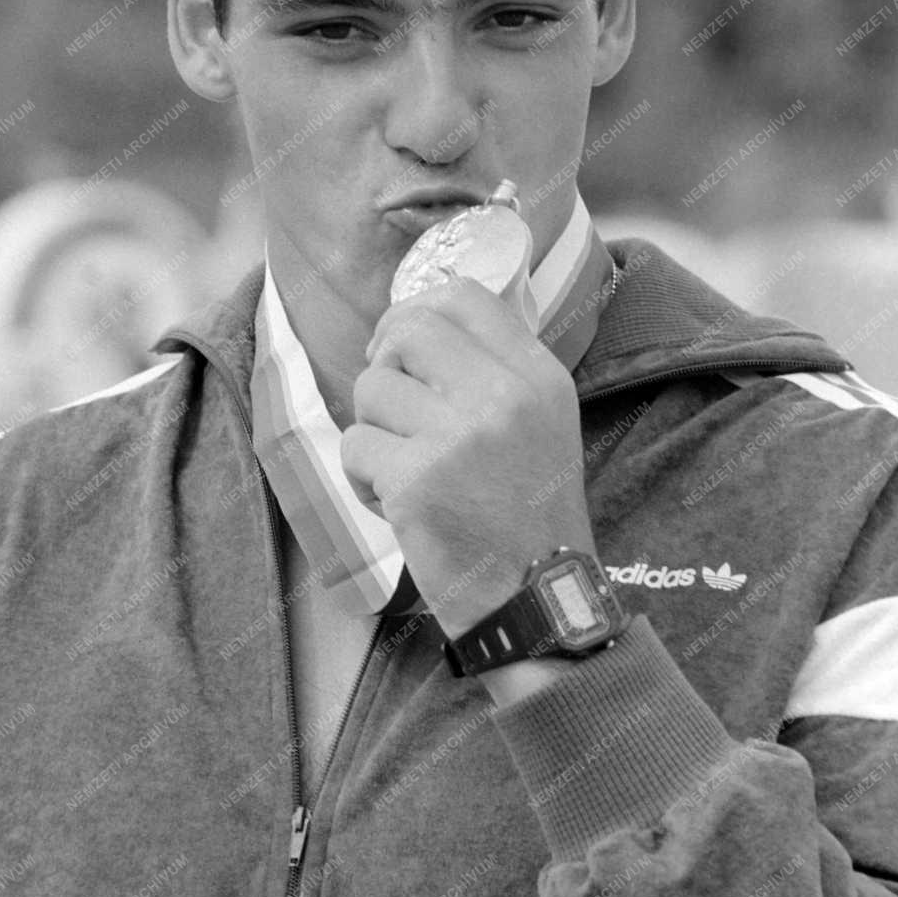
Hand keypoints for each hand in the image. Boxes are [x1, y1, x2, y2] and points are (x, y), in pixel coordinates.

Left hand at [340, 276, 595, 639]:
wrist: (536, 600)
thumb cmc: (531, 511)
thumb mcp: (542, 420)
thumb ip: (495, 366)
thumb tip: (422, 315)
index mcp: (537, 376)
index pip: (463, 295)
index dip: (417, 310)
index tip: (401, 345)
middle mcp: (502, 396)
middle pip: (408, 330)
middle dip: (384, 362)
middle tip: (389, 404)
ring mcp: (457, 437)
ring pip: (371, 389)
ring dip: (373, 428)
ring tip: (404, 467)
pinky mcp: (415, 481)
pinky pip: (354, 445)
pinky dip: (362, 477)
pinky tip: (397, 503)